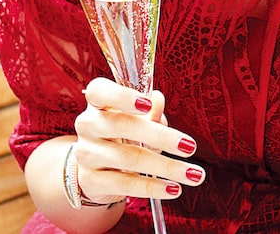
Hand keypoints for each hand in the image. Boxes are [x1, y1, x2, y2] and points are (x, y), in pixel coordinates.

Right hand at [74, 77, 205, 202]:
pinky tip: (173, 189)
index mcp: (98, 102)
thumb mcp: (137, 120)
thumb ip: (149, 111)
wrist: (98, 170)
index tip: (148, 105)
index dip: (121, 96)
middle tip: (190, 147)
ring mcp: (86, 153)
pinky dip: (153, 186)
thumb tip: (158, 99)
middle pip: (121, 125)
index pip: (99, 91)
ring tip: (192, 174)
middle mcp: (88, 125)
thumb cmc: (123, 135)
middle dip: (161, 137)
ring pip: (128, 158)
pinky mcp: (90, 180)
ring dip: (166, 167)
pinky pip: (125, 183)